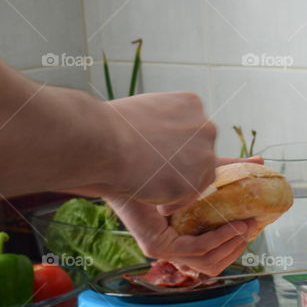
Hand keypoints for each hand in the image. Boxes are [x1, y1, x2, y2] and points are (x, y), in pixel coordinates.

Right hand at [76, 92, 217, 206]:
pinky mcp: (195, 181)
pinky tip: (156, 202)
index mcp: (192, 105)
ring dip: (180, 187)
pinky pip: (188, 198)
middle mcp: (206, 127)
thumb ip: (165, 125)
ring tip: (153, 189)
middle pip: (203, 157)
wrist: (100, 139)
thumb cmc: (111, 126)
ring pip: (199, 180)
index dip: (178, 151)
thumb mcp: (146, 112)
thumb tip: (168, 141)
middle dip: (182, 170)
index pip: (195, 134)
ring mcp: (204, 155)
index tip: (159, 158)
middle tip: (158, 177)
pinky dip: (173, 202)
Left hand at [105, 156, 262, 275]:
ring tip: (246, 226)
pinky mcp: (157, 246)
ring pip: (208, 261)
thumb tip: (261, 162)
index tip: (253, 224)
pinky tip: (233, 224)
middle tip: (253, 226)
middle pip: (214, 263)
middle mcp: (170, 247)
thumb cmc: (157, 161)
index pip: (214, 254)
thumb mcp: (202, 169)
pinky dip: (219, 238)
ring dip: (232, 245)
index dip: (236, 244)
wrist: (120, 156)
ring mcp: (162, 249)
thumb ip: (229, 170)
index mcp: (179, 234)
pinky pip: (197, 248)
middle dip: (238, 248)